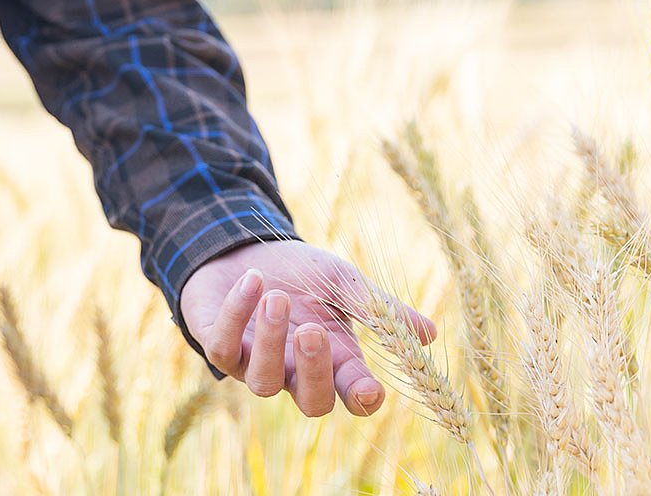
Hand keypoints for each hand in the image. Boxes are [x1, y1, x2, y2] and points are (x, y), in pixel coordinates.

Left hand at [181, 241, 435, 416]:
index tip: (369, 388)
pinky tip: (251, 282)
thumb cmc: (300, 273)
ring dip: (271, 340)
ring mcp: (255, 365)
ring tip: (277, 298)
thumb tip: (429, 334)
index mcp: (334, 359)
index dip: (361, 397)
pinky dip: (236, 314)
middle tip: (313, 330)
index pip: (353, 394)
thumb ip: (380, 309)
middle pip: (312, 403)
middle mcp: (295, 371)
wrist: (246, 248)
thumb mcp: (343, 282)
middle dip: (314, 371)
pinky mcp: (220, 348)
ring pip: (264, 382)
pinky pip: (223, 347)